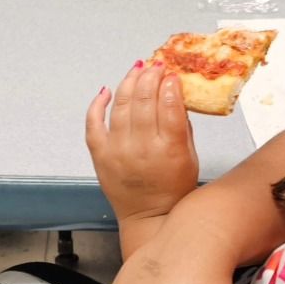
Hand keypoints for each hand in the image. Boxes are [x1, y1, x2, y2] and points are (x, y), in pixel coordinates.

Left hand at [86, 61, 198, 225]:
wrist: (148, 217)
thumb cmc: (172, 190)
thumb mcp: (191, 157)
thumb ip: (183, 126)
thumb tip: (174, 94)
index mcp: (170, 150)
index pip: (170, 106)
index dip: (170, 85)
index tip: (172, 74)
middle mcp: (142, 148)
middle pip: (145, 101)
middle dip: (151, 77)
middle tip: (155, 66)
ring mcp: (118, 151)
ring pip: (121, 106)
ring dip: (129, 82)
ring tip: (136, 70)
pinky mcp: (100, 155)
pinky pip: (93, 123)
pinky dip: (97, 104)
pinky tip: (106, 91)